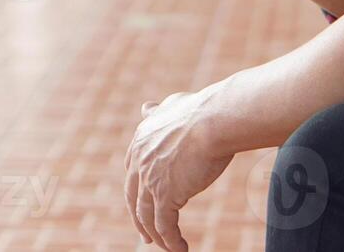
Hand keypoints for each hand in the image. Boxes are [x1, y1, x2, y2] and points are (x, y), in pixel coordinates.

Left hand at [124, 87, 232, 250]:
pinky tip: (181, 249)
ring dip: (158, 236)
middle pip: (133, 198)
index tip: (142, 204)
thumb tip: (147, 108)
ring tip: (168, 247)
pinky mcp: (165, 195)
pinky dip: (171, 241)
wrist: (212, 120)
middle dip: (140, 219)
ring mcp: (150, 179)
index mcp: (140, 141)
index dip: (137, 191)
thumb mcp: (171, 105)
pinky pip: (165, 227)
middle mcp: (140, 161)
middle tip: (146, 235)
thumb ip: (158, 111)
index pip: (132, 173)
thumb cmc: (201, 111)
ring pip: (148, 217)